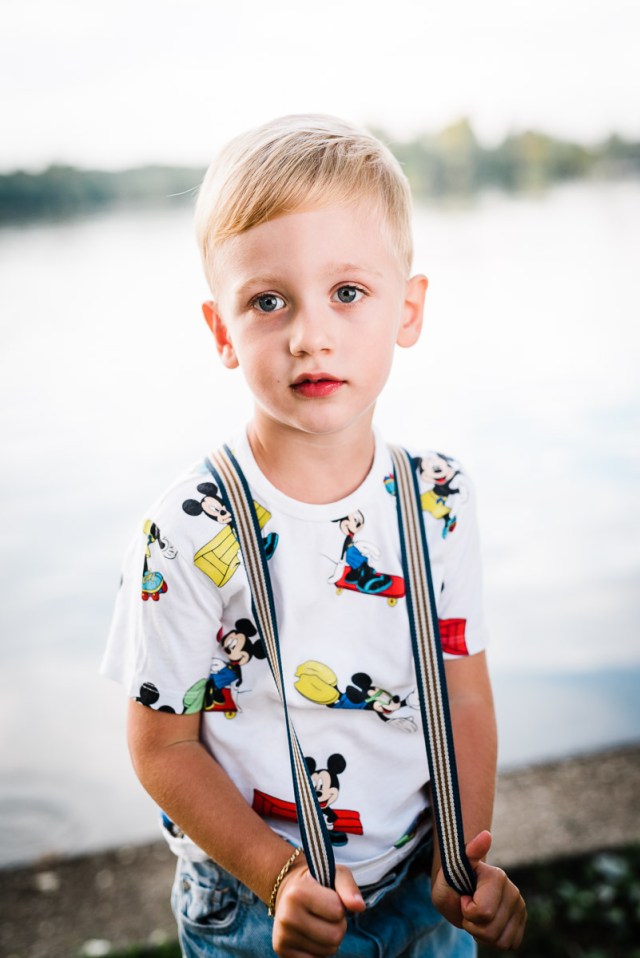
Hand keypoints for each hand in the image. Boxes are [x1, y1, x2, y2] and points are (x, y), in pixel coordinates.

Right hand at [272, 859, 365, 957]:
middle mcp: (286, 916)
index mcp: (297, 893)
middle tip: (326, 913)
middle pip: (335, 935)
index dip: (340, 905)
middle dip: (338, 925)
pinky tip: (311, 935)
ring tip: (318, 923)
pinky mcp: (283, 952)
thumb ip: (348, 887)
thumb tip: (360, 907)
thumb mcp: (334, 874)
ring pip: (328, 951)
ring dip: (330, 939)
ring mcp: (283, 937)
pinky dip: (320, 951)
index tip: (329, 897)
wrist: (287, 893)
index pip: (338, 911)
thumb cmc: (316, 883)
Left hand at [431, 831, 525, 950]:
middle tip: (467, 908)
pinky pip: (508, 944)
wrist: (460, 893)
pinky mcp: (522, 922)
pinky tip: (486, 925)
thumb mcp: (448, 872)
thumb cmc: (452, 884)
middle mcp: (514, 890)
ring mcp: (520, 907)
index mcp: (497, 876)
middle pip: (490, 930)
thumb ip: (466, 855)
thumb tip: (486, 835)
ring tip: (476, 917)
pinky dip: (493, 941)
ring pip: (500, 941)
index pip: (483, 912)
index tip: (463, 897)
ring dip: (482, 934)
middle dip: (472, 925)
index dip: (466, 910)